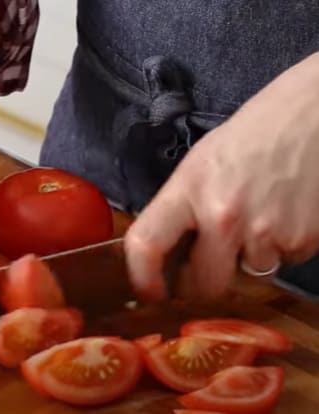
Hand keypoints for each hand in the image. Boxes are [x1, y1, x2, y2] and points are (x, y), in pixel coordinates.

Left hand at [125, 52, 318, 301]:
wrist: (313, 116)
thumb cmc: (250, 137)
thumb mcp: (198, 165)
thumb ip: (178, 211)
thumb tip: (163, 258)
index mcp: (188, 190)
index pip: (147, 245)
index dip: (142, 278)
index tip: (149, 291)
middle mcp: (224, 215)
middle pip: (202, 285)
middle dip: (200, 284)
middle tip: (204, 267)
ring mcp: (266, 231)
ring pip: (246, 277)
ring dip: (245, 261)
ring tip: (254, 219)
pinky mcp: (303, 241)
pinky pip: (282, 264)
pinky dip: (279, 249)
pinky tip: (281, 215)